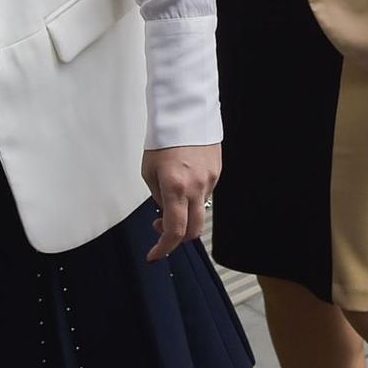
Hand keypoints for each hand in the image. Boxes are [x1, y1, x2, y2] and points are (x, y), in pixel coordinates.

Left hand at [142, 143, 219, 260]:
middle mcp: (196, 187)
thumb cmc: (164, 138)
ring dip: (185, 214)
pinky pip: (207, 194)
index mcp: (175, 187)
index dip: (163, 248)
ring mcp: (210, 179)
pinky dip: (194, 198)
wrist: (185, 113)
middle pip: (193, 230)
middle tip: (160, 227)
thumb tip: (165, 210)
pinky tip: (185, 182)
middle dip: (176, 238)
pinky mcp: (218, 171)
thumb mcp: (149, 172)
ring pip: (200, 211)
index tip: (154, 255)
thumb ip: (159, 196)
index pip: (174, 231)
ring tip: (171, 198)